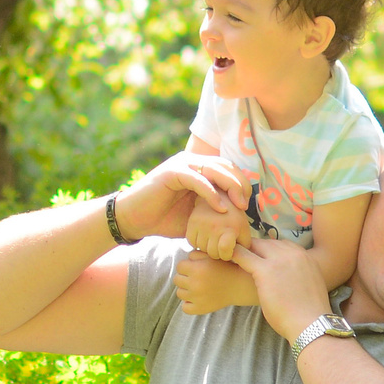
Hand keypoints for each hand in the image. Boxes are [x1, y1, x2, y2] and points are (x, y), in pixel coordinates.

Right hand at [113, 153, 247, 243]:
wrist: (134, 220)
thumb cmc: (165, 219)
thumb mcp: (197, 215)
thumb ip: (215, 211)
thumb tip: (240, 221)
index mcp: (199, 169)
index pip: (228, 169)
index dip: (241, 184)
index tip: (249, 204)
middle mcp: (191, 162)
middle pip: (225, 165)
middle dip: (240, 184)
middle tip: (247, 204)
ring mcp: (181, 165)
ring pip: (214, 169)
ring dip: (230, 186)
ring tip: (239, 205)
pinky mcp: (172, 173)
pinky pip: (197, 179)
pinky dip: (211, 193)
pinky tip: (220, 208)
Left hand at [174, 253, 258, 314]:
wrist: (240, 284)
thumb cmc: (226, 267)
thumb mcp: (212, 255)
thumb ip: (195, 254)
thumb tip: (185, 259)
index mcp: (196, 269)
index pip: (179, 266)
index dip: (187, 265)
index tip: (195, 267)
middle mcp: (195, 284)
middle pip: (177, 280)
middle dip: (185, 277)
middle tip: (196, 277)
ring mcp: (197, 298)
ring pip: (180, 293)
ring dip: (186, 290)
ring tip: (198, 287)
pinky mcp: (201, 309)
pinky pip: (185, 308)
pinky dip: (189, 303)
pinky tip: (197, 298)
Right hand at [184, 199, 252, 261]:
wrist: (220, 196)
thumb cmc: (235, 217)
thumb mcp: (244, 230)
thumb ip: (245, 246)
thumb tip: (240, 259)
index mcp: (231, 228)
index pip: (224, 251)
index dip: (226, 254)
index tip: (228, 250)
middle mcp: (216, 226)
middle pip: (212, 253)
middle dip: (218, 252)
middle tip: (221, 243)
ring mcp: (202, 224)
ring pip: (201, 249)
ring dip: (207, 247)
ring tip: (213, 238)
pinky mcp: (192, 222)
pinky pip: (191, 241)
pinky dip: (197, 242)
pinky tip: (204, 235)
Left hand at [230, 235, 335, 343]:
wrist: (311, 323)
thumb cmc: (309, 313)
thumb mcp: (309, 285)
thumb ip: (298, 275)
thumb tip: (288, 280)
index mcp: (304, 256)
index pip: (281, 245)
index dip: (269, 252)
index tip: (260, 259)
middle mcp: (293, 253)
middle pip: (267, 243)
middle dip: (255, 249)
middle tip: (242, 256)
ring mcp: (279, 260)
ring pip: (255, 245)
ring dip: (245, 250)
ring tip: (231, 255)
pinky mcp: (265, 270)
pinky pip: (243, 256)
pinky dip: (233, 255)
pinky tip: (223, 257)